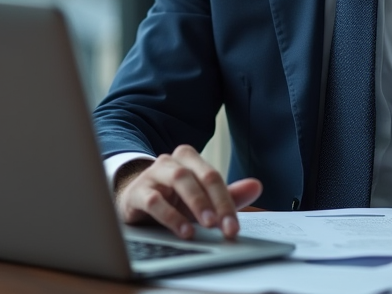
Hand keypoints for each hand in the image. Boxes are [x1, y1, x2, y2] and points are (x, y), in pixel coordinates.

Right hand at [114, 145, 262, 239]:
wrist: (134, 202)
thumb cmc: (172, 200)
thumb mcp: (200, 199)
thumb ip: (228, 194)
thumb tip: (257, 186)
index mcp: (189, 160)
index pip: (212, 176)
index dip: (226, 201)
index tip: (234, 227)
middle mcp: (171, 162)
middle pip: (198, 175)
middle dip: (216, 202)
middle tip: (226, 227)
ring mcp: (152, 175)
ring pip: (178, 180)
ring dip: (196, 202)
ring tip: (208, 225)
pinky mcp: (137, 193)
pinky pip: (154, 201)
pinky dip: (170, 217)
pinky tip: (183, 231)